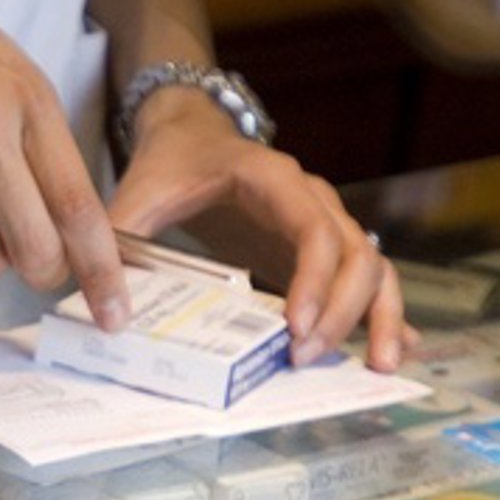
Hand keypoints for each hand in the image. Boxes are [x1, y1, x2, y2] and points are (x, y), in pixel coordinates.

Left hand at [108, 90, 409, 367]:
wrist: (193, 133)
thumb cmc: (172, 162)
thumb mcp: (141, 190)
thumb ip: (119, 237)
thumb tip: (99, 299)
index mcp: (273, 180)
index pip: (312, 229)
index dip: (313, 279)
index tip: (294, 327)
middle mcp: (312, 200)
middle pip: (356, 253)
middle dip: (342, 311)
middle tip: (305, 359)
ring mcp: (324, 224)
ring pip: (374, 267)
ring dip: (380, 316)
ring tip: (377, 366)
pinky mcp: (322, 252)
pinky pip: (367, 278)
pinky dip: (385, 311)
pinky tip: (401, 346)